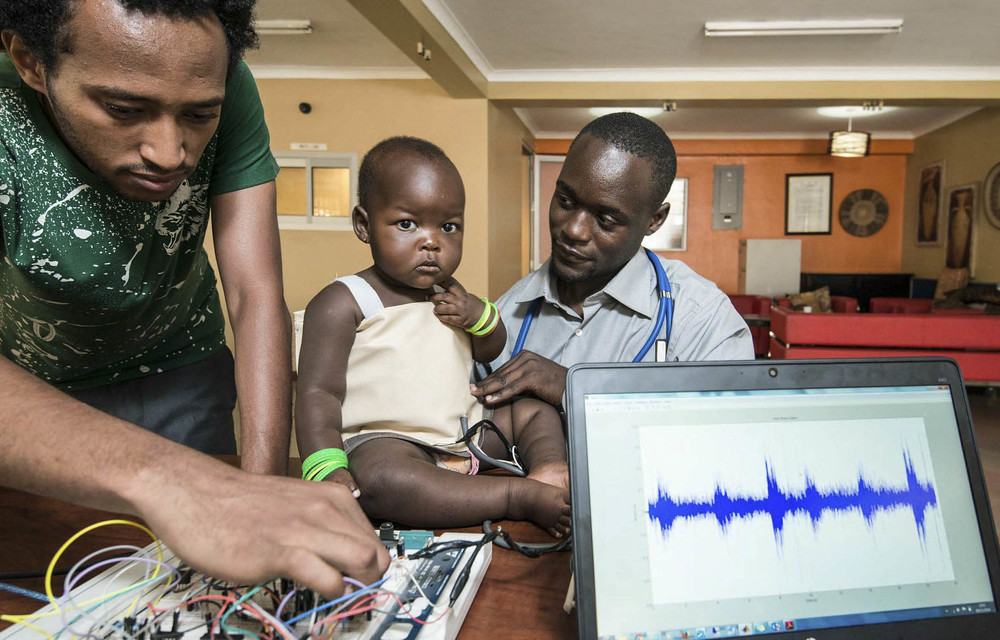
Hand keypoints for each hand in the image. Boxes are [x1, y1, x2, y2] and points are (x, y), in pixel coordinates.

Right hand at [136, 464, 388, 598]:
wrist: (194, 493)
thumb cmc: (240, 504)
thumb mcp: (294, 505)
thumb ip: (320, 525)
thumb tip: (342, 557)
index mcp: (332, 497)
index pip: (376, 539)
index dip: (373, 567)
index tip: (361, 582)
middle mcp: (325, 509)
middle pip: (377, 554)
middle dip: (372, 582)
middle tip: (354, 596)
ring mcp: (305, 530)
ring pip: (363, 562)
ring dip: (358, 589)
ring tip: (338, 597)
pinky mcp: (281, 551)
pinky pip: (327, 578)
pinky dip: (331, 594)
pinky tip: (316, 593)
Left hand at [428, 278, 484, 329]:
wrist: (484, 317)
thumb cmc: (474, 306)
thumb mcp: (467, 296)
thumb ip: (457, 293)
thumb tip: (445, 286)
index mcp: (463, 294)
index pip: (450, 285)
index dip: (441, 282)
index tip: (433, 280)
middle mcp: (461, 302)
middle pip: (445, 296)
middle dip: (434, 296)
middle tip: (428, 297)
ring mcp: (461, 311)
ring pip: (445, 308)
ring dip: (437, 308)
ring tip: (434, 309)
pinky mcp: (461, 320)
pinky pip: (448, 318)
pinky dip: (442, 317)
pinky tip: (439, 316)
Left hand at [470, 350, 567, 405]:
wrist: (570, 385)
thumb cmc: (553, 384)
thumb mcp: (534, 376)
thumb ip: (519, 378)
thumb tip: (502, 387)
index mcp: (524, 356)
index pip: (502, 369)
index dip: (489, 379)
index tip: (477, 386)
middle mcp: (525, 358)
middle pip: (500, 373)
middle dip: (484, 382)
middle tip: (471, 389)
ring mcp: (529, 367)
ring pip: (503, 380)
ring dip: (488, 388)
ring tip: (476, 394)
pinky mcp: (532, 377)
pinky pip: (512, 388)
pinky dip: (500, 394)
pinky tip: (490, 399)